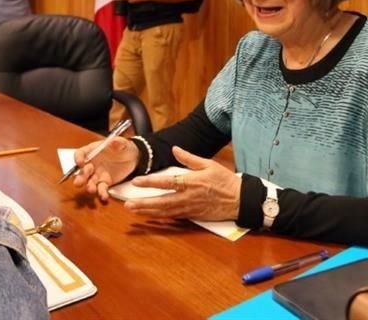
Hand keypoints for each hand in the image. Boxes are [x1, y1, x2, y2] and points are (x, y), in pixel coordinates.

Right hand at [72, 136, 139, 201]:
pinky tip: (104, 196)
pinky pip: (101, 188)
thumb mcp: (122, 142)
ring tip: (91, 190)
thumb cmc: (123, 147)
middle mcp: (91, 163)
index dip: (78, 158)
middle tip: (79, 182)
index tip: (80, 162)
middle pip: (82, 171)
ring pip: (90, 182)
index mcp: (92, 151)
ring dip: (89, 187)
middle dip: (81, 177)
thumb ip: (118, 142)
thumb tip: (115, 142)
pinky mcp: (105, 182)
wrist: (132, 157)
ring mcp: (97, 174)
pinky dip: (102, 193)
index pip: (80, 154)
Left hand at [124, 146, 240, 220]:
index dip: (150, 182)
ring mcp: (189, 208)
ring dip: (148, 212)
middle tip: (128, 204)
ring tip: (134, 211)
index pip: (166, 182)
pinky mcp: (193, 216)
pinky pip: (174, 218)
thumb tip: (175, 149)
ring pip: (165, 212)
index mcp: (190, 182)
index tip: (136, 182)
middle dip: (143, 204)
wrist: (240, 200)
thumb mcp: (208, 164)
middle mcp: (187, 197)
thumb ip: (189, 158)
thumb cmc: (224, 180)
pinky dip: (161, 218)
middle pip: (161, 202)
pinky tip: (151, 217)